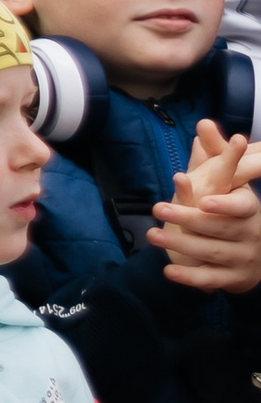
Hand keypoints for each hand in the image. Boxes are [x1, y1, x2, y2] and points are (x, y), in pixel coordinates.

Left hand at [150, 119, 260, 291]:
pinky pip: (211, 280)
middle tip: (158, 209)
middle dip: (187, 219)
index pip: (242, 206)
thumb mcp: (223, 181)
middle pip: (218, 228)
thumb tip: (204, 123)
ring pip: (211, 252)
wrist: (247, 253)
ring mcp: (243, 258)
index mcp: (249, 208)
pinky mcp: (233, 279)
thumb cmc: (226, 209)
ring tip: (152, 235)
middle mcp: (251, 233)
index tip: (204, 202)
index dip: (225, 205)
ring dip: (181, 245)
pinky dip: (190, 277)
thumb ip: (214, 155)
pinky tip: (168, 272)